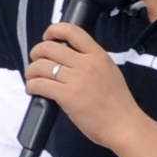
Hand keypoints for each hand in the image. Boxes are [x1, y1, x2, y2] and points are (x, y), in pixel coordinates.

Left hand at [24, 19, 143, 149]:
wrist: (125, 125)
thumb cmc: (119, 105)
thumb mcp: (110, 72)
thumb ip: (92, 63)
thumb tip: (70, 60)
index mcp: (98, 55)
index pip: (72, 31)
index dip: (54, 30)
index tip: (47, 36)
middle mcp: (86, 63)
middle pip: (49, 48)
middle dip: (36, 53)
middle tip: (35, 61)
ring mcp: (76, 79)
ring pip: (41, 66)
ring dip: (31, 71)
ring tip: (32, 78)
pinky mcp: (67, 96)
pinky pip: (40, 84)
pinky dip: (32, 86)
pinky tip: (33, 90)